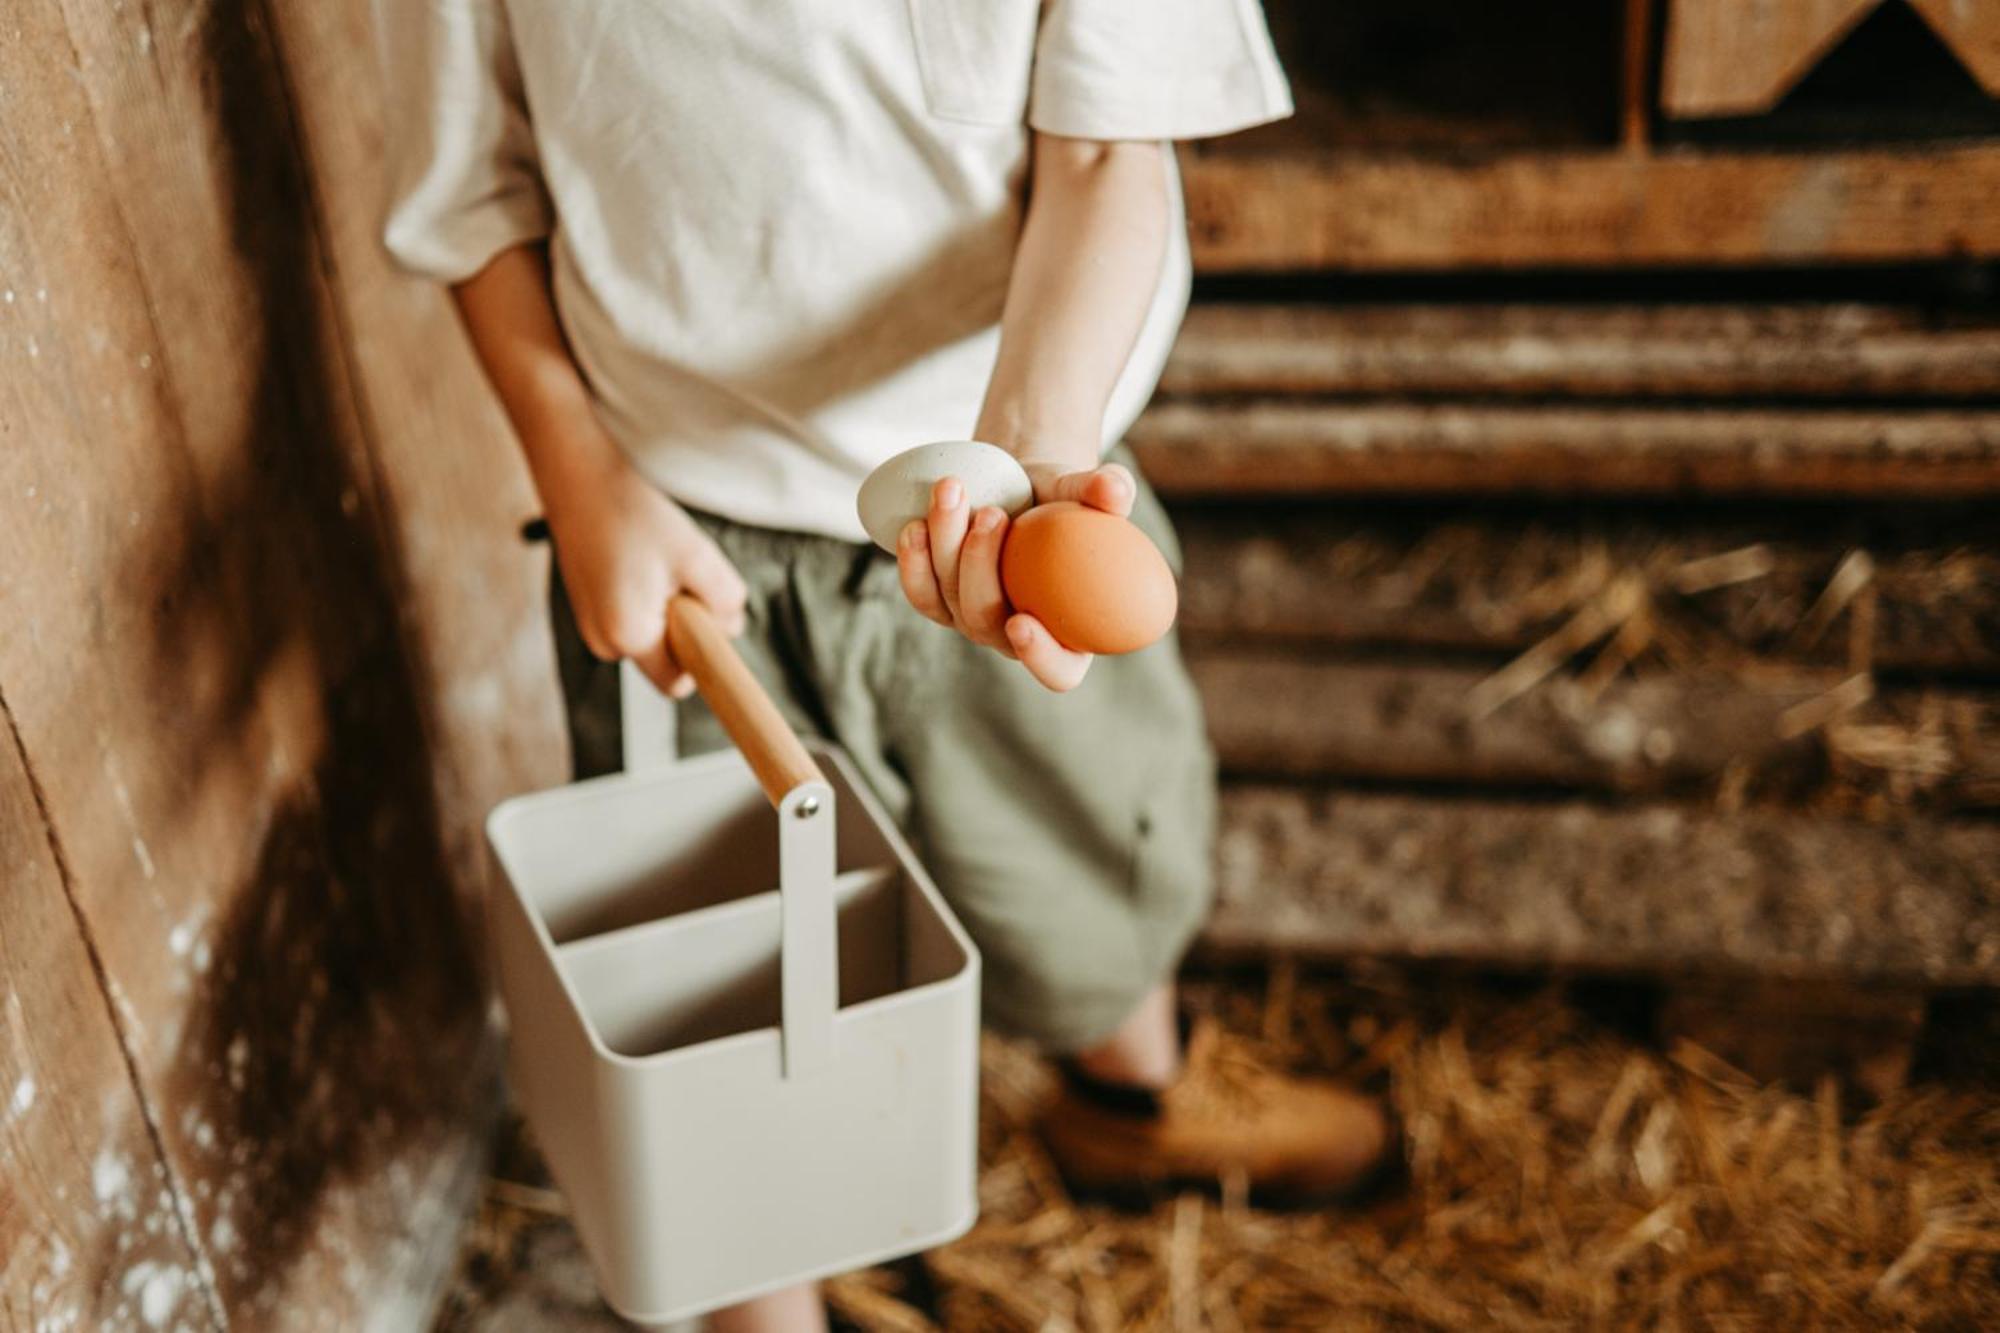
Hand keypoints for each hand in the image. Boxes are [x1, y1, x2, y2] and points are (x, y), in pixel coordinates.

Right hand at [539, 443, 746, 697]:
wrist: (576, 471)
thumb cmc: (633, 510)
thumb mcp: (697, 555)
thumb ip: (725, 601)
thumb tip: (731, 626)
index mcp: (627, 636)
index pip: (678, 681)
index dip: (703, 654)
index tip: (712, 614)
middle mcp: (601, 640)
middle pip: (666, 656)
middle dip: (687, 624)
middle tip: (683, 572)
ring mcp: (589, 623)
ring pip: (652, 632)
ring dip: (669, 605)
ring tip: (658, 558)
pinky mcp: (587, 603)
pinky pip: (634, 614)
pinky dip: (649, 593)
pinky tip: (640, 554)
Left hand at [896, 458, 1134, 692]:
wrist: (1027, 486)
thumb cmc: (1068, 498)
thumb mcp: (1089, 491)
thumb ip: (1106, 491)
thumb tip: (1115, 492)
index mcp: (1071, 634)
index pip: (1058, 671)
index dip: (1039, 658)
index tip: (1021, 621)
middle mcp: (1017, 638)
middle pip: (988, 624)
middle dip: (980, 568)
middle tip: (992, 514)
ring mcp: (975, 622)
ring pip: (950, 601)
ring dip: (945, 546)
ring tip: (953, 490)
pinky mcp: (943, 601)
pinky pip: (922, 595)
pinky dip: (913, 561)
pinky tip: (914, 524)